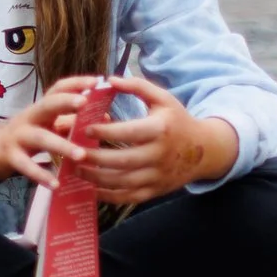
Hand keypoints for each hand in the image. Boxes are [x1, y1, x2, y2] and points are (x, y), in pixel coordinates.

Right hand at [0, 83, 92, 190]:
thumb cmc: (27, 136)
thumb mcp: (47, 126)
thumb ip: (72, 122)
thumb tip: (106, 118)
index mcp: (41, 109)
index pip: (58, 89)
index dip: (76, 83)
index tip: (96, 82)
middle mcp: (30, 118)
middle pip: (47, 105)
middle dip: (66, 102)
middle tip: (84, 103)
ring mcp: (19, 136)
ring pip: (41, 138)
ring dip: (62, 145)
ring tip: (81, 155)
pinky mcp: (11, 156)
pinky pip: (27, 166)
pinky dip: (41, 175)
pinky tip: (56, 184)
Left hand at [79, 75, 238, 205]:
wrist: (204, 151)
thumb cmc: (177, 120)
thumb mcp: (162, 98)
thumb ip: (137, 86)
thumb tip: (109, 79)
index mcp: (160, 130)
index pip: (129, 132)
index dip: (105, 132)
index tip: (84, 128)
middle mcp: (159, 155)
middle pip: (122, 161)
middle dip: (94, 158)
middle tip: (72, 152)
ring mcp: (157, 176)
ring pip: (122, 182)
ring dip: (96, 178)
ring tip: (75, 169)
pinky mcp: (155, 191)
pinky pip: (128, 197)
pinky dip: (107, 195)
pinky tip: (90, 187)